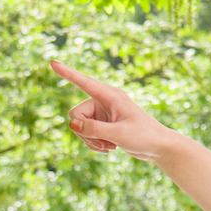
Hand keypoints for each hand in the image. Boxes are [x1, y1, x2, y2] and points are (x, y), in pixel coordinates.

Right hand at [52, 60, 175, 160]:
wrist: (158, 146)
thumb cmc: (143, 136)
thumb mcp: (118, 134)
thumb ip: (94, 130)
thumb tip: (72, 124)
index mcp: (110, 95)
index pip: (84, 82)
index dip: (67, 73)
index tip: (53, 62)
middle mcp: (104, 101)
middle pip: (76, 114)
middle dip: (84, 132)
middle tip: (103, 143)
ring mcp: (102, 113)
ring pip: (79, 126)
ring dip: (90, 140)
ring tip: (109, 146)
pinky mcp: (103, 124)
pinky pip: (86, 133)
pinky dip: (94, 143)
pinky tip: (109, 148)